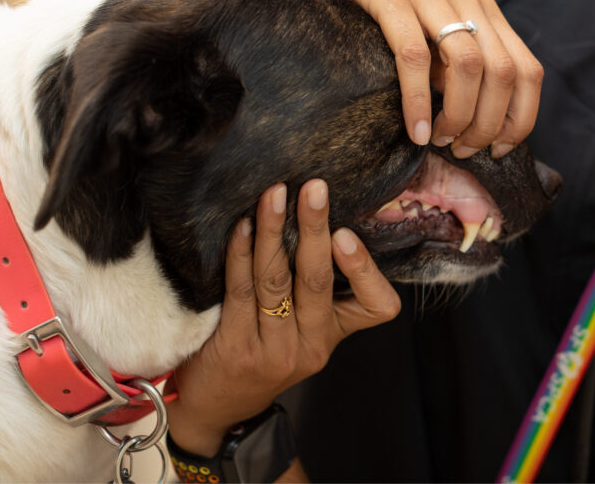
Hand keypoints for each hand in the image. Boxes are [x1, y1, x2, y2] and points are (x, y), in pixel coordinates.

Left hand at [165, 180, 400, 455]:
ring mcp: (274, 349)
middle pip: (318, 279)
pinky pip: (240, 290)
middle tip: (315, 188)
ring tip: (274, 194)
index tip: (347, 235)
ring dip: (275, 230)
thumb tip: (321, 218)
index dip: (365, 270)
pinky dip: (241, 252)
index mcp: (334, 336)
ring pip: (277, 279)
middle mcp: (311, 345)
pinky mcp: (236, 347)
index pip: (377, 307)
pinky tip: (243, 225)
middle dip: (315, 227)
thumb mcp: (301, 331)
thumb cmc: (262, 354)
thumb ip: (314, 289)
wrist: (218, 407)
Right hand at [290, 0, 543, 157]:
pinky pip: (415, 56)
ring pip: (469, 66)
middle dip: (489, 125)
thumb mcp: (433, 22)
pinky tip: (415, 129)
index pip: (528, 71)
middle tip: (462, 149)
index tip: (499, 149)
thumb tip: (464, 117)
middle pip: (504, 74)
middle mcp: (466, 0)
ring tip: (439, 140)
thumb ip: (452, 60)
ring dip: (460, 115)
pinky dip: (419, 101)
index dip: (522, 118)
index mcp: (484, 10)